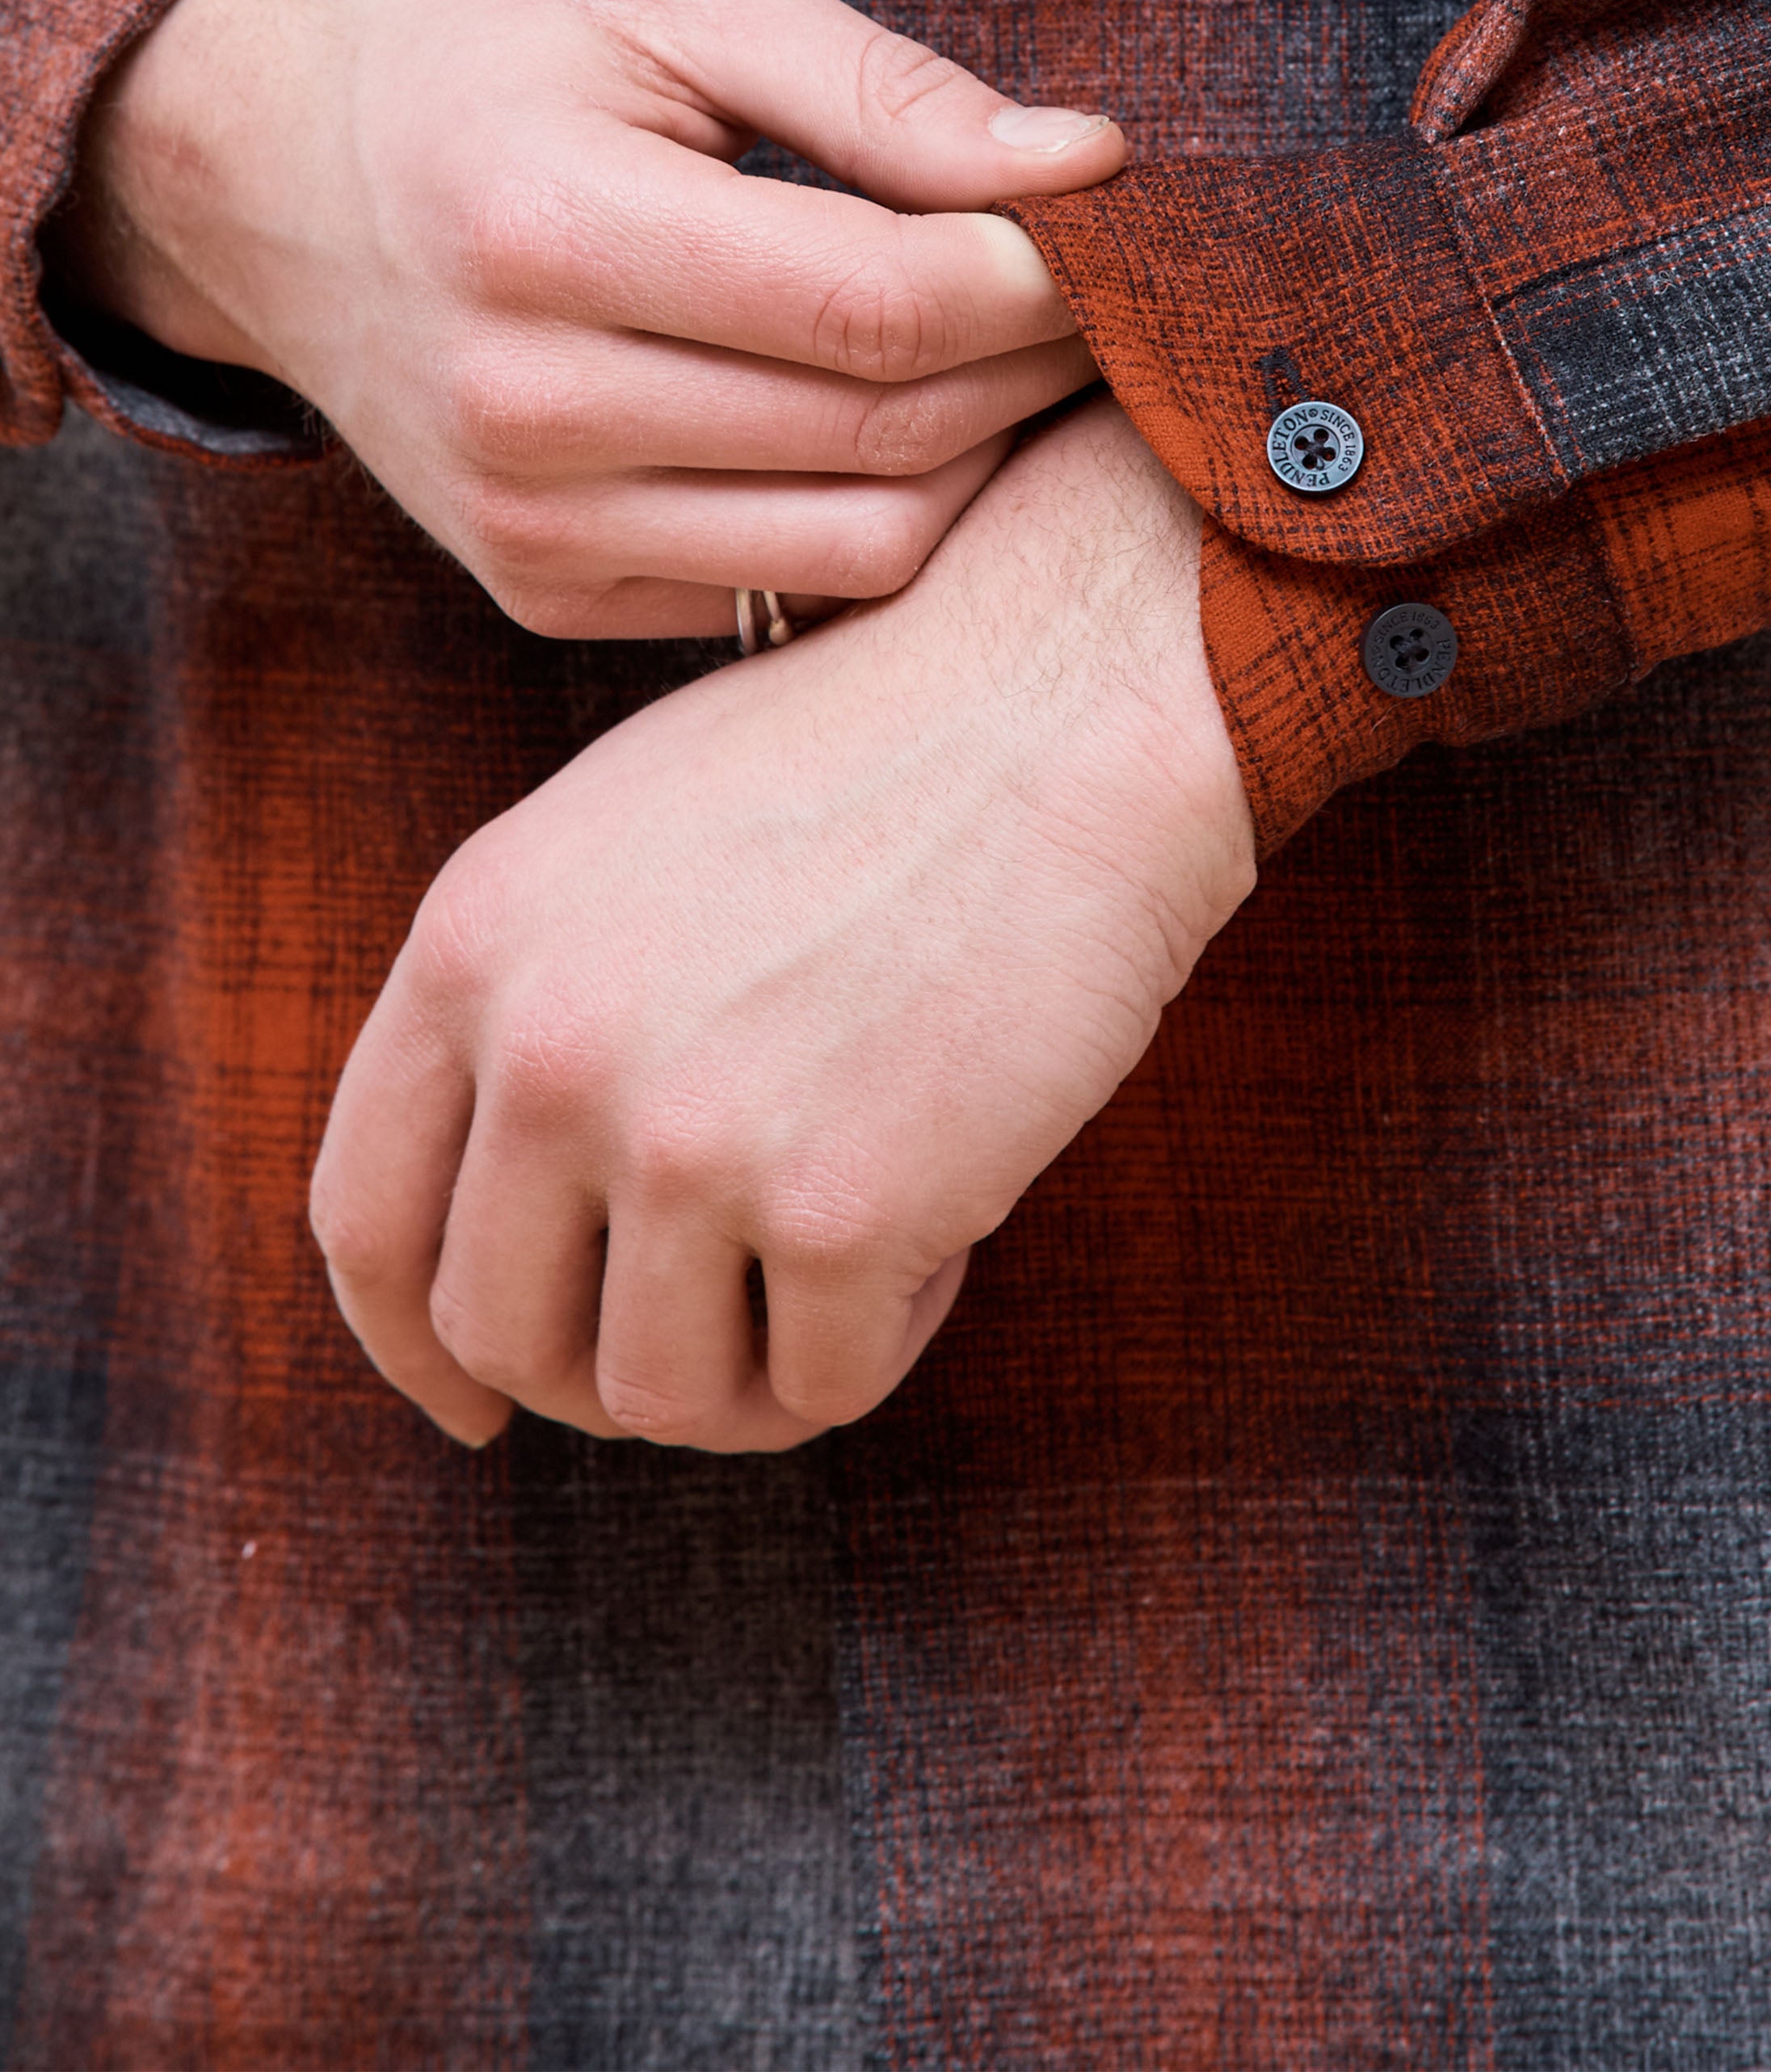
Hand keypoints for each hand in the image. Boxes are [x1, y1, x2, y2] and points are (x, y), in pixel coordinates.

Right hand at [47, 0, 1124, 633]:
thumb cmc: (485, 46)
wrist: (257, 168)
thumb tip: (1085, 162)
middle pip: (889, 431)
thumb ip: (881, 86)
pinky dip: (878, 513)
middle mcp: (526, 407)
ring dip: (978, 453)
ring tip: (1001, 348)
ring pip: (866, 543)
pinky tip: (889, 418)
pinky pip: (786, 593)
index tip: (1098, 221)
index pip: (880, 307)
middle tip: (1085, 285)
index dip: (1036, 276)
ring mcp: (526, 525)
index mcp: (553, 231)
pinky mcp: (540, 591)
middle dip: (1033, 360)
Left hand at [308, 398, 1254, 1448]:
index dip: (413, 1343)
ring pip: (661, 1394)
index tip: (477, 1400)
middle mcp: (551, 1053)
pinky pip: (826, 1386)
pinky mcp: (842, 1212)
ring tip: (849, 1247)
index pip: (366, 1215)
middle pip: (504, 1332)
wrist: (1069, 704)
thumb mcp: (618, 832)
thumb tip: (509, 1212)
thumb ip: (530, 1000)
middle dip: (602, 1369)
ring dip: (756, 1365)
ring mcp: (690, 1140)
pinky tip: (944, 1221)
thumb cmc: (876, 751)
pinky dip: (886, 1336)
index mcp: (473, 947)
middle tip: (718, 1336)